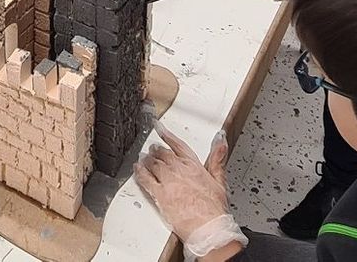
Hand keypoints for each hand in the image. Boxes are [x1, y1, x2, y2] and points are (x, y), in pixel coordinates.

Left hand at [136, 125, 244, 256]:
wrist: (209, 228)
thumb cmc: (215, 210)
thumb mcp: (220, 181)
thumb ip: (218, 158)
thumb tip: (220, 141)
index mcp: (194, 165)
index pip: (177, 144)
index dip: (166, 135)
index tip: (159, 128)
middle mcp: (179, 170)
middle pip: (162, 153)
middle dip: (156, 150)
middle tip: (152, 149)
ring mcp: (167, 181)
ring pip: (152, 163)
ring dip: (147, 159)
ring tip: (144, 158)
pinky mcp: (159, 193)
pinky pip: (145, 178)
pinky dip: (139, 172)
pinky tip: (136, 169)